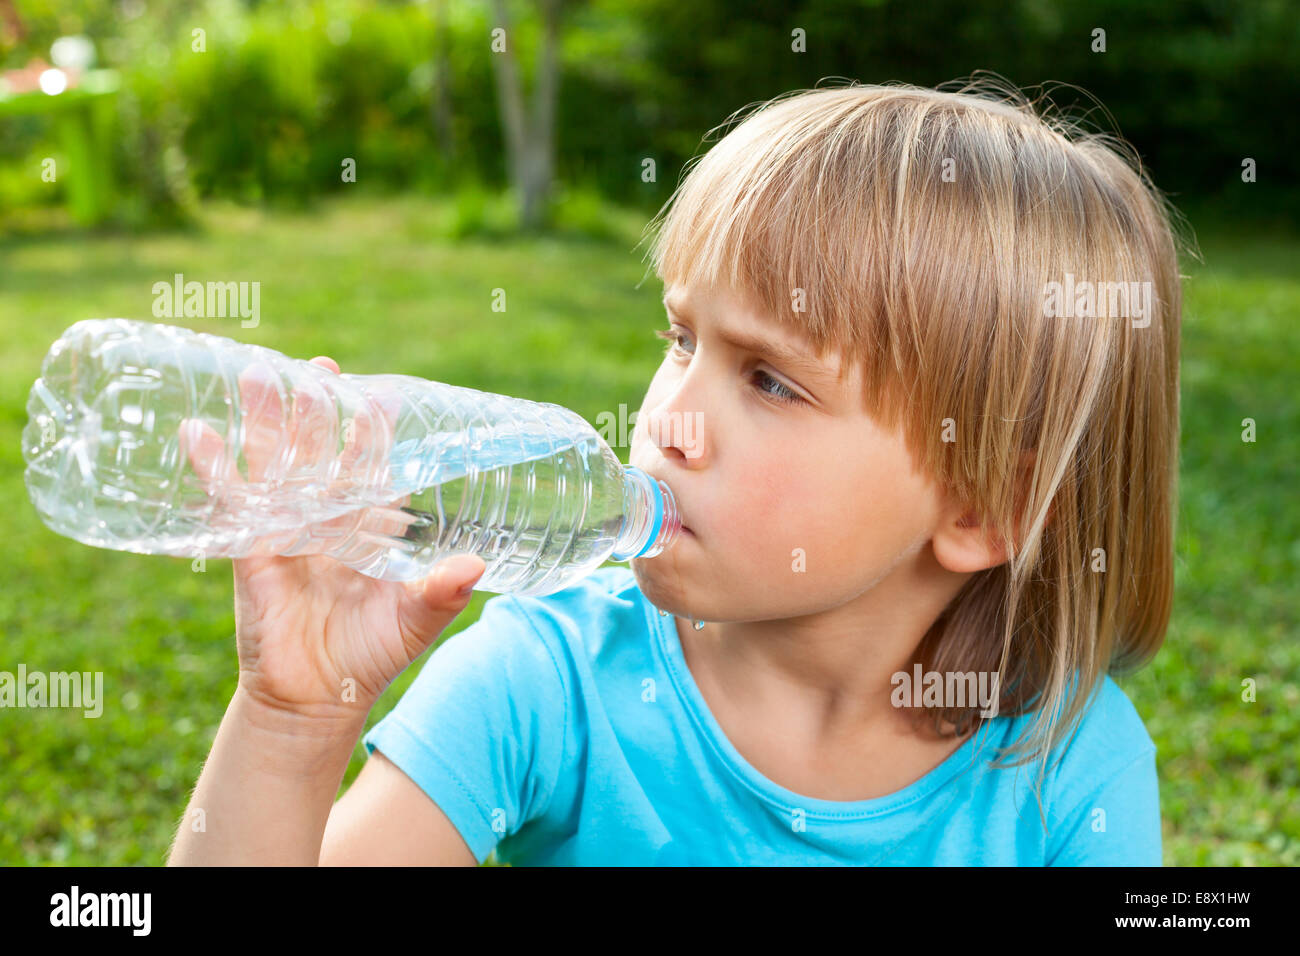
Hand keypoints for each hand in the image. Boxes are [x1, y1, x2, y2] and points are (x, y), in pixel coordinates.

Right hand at [179, 355, 485, 718]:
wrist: (316, 701)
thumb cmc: (370, 655)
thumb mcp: (415, 621)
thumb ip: (442, 592)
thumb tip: (477, 564)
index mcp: (366, 528)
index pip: (371, 468)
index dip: (374, 433)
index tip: (382, 394)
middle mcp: (324, 521)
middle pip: (319, 453)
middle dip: (319, 410)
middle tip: (321, 365)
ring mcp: (283, 532)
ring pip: (274, 465)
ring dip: (267, 422)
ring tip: (261, 373)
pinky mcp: (248, 553)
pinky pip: (229, 505)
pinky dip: (212, 469)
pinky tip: (197, 432)